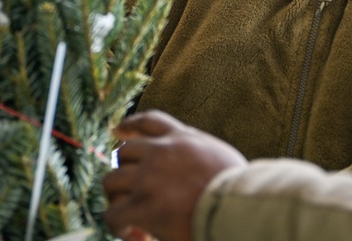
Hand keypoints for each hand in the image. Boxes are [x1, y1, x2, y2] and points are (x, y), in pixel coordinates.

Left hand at [103, 110, 246, 240]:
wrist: (239, 207)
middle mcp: (161, 152)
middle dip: (123, 172)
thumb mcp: (220, 155)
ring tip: (132, 219)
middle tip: (130, 194)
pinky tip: (138, 236)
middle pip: (124, 153)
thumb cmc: (239, 188)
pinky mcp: (143, 206)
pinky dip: (119, 227)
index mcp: (183, 138)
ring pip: (112, 181)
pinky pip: (113, 214)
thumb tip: (195, 163)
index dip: (130, 125)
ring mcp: (148, 177)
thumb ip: (200, 152)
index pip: (150, 122)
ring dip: (118, 200)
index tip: (117, 131)